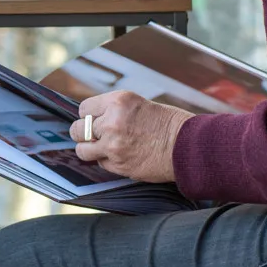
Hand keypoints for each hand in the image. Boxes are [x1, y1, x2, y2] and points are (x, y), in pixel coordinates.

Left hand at [68, 91, 186, 182]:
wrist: (188, 146)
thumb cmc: (168, 124)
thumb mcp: (138, 105)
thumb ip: (114, 111)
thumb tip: (92, 120)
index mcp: (118, 101)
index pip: (84, 109)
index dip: (88, 116)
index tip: (94, 120)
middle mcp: (112, 122)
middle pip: (79, 129)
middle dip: (84, 133)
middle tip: (95, 136)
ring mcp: (113, 145)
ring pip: (83, 149)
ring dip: (90, 149)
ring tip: (103, 148)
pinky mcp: (118, 165)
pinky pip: (100, 163)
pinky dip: (106, 161)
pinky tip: (121, 156)